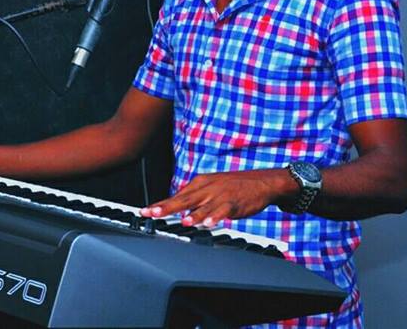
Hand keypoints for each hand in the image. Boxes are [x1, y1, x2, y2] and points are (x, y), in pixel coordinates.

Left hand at [139, 169, 295, 226]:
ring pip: (204, 206)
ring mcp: (221, 195)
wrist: (261, 181)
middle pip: (184, 199)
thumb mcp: (210, 187)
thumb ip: (194, 198)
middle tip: (152, 214)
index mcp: (200, 183)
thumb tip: (177, 209)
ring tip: (183, 222)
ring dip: (193, 214)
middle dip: (167, 208)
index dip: (160, 204)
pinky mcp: (234, 202)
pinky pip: (223, 211)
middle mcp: (207, 188)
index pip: (176, 195)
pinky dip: (216, 217)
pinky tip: (209, 224)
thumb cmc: (233, 186)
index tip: (145, 212)